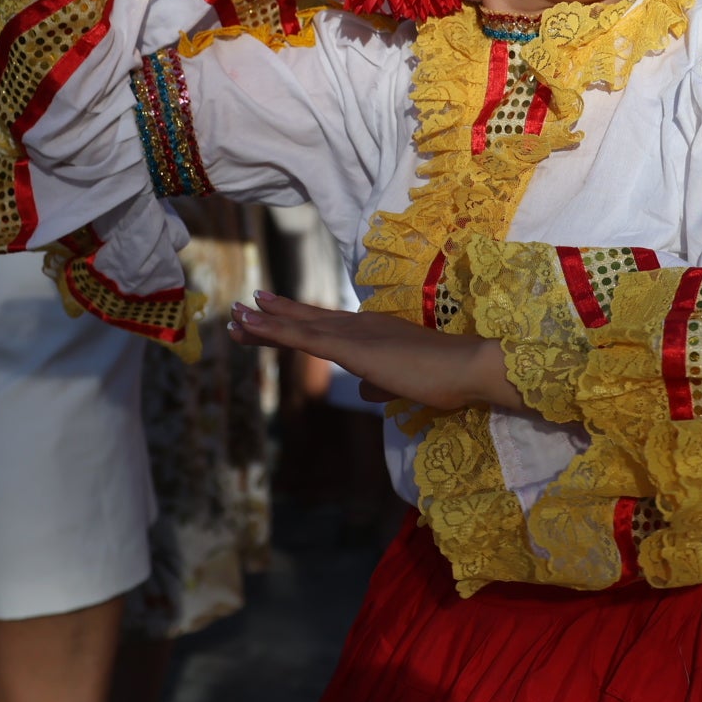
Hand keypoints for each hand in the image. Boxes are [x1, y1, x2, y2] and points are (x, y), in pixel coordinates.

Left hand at [227, 292, 520, 411]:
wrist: (467, 368)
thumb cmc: (446, 377)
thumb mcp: (406, 384)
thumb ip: (383, 383)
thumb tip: (366, 390)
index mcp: (374, 333)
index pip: (326, 327)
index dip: (295, 321)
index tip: (266, 316)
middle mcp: (360, 325)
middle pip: (306, 321)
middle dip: (271, 318)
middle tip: (238, 311)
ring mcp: (354, 333)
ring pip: (298, 326)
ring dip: (263, 321)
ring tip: (234, 315)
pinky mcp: (350, 347)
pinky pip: (302, 337)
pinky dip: (272, 329)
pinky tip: (250, 323)